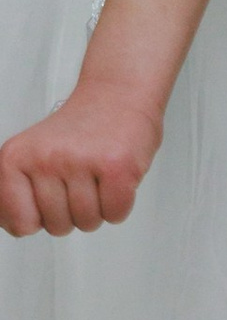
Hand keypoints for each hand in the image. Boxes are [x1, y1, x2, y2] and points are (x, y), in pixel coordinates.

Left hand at [0, 83, 163, 236]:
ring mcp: (80, 162)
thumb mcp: (31, 153)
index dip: (39, 218)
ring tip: (97, 178)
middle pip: (56, 227)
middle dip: (72, 213)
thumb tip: (14, 226)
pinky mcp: (116, 167)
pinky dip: (119, 205)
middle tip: (79, 182)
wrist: (118, 93)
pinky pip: (115, 214)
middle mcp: (45, 159)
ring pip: (87, 223)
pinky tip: (114, 180)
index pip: (18, 222)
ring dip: (97, 209)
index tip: (47, 199)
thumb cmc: (80, 128)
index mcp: (15, 157)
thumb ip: (16, 190)